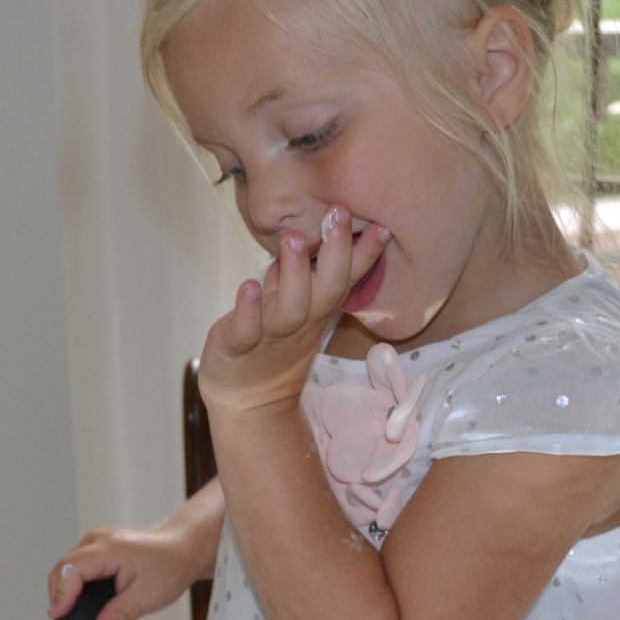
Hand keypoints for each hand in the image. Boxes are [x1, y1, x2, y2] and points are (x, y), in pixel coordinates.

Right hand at [48, 491, 221, 619]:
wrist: (183, 547)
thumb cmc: (171, 566)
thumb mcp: (148, 597)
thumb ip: (120, 616)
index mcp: (108, 548)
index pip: (71, 569)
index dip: (61, 594)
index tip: (59, 616)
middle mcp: (97, 540)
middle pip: (63, 568)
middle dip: (60, 595)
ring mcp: (95, 541)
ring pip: (67, 568)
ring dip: (66, 591)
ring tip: (75, 614)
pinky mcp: (96, 548)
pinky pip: (76, 567)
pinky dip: (75, 585)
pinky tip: (84, 601)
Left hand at [199, 206, 388, 417]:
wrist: (247, 407)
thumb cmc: (269, 348)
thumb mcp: (292, 309)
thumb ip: (298, 274)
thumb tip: (309, 234)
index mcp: (315, 312)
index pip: (345, 280)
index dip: (364, 256)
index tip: (381, 226)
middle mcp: (300, 323)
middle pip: (327, 290)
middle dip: (336, 252)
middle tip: (339, 213)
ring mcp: (270, 337)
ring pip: (291, 308)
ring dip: (295, 273)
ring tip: (295, 239)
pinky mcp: (237, 347)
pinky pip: (246, 330)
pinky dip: (249, 309)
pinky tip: (249, 285)